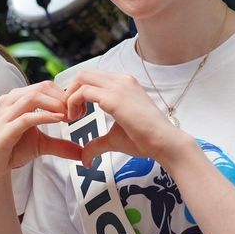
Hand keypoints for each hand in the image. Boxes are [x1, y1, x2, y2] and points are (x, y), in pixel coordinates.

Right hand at [0, 81, 81, 182]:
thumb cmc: (13, 149)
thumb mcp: (42, 144)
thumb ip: (61, 145)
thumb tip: (82, 153)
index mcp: (18, 98)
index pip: (46, 86)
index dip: (65, 95)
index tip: (79, 110)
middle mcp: (10, 101)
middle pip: (42, 87)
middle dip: (63, 98)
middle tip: (78, 113)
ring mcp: (5, 114)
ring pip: (33, 97)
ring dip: (55, 105)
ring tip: (70, 116)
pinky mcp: (4, 129)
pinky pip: (26, 118)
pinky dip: (44, 116)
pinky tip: (59, 120)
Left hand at [64, 69, 193, 167]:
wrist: (164, 143)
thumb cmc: (145, 140)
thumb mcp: (114, 138)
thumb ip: (97, 143)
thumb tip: (85, 159)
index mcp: (123, 84)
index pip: (92, 78)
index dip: (78, 93)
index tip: (75, 113)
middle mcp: (121, 80)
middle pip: (83, 74)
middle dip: (70, 92)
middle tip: (70, 114)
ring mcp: (119, 87)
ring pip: (81, 78)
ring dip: (70, 97)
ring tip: (72, 117)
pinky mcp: (114, 98)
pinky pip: (83, 92)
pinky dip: (73, 103)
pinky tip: (76, 118)